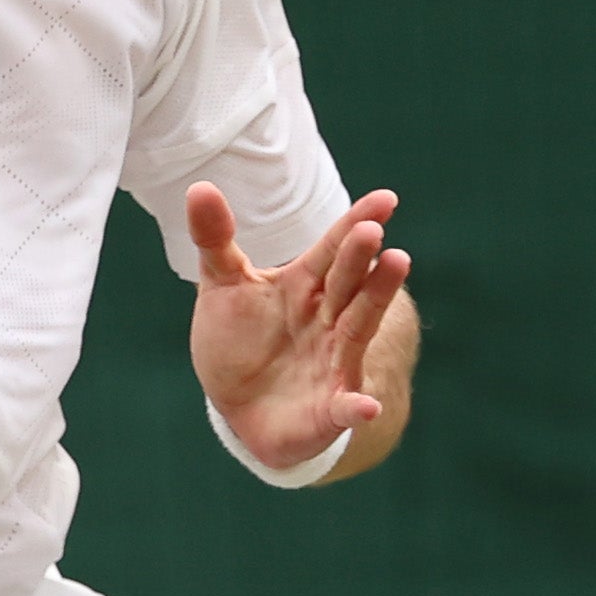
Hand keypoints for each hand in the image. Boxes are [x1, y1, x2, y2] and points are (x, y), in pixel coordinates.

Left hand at [189, 183, 411, 473]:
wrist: (240, 408)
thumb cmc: (239, 341)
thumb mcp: (223, 286)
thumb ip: (215, 240)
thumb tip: (198, 187)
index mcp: (305, 285)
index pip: (333, 249)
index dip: (355, 224)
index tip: (384, 199)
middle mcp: (328, 318)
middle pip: (347, 283)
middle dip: (359, 258)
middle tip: (372, 232)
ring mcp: (334, 361)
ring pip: (358, 327)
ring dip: (376, 300)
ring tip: (397, 264)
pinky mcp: (330, 407)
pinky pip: (346, 407)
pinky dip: (356, 407)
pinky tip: (366, 406)